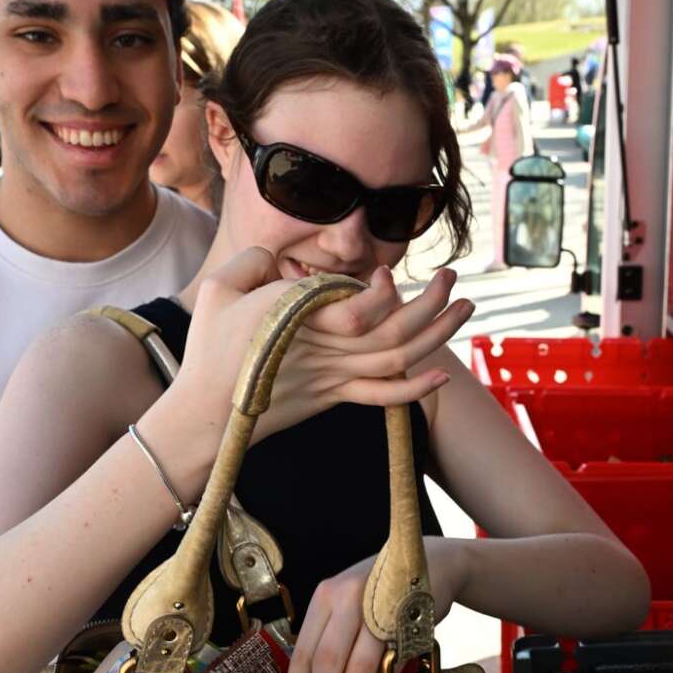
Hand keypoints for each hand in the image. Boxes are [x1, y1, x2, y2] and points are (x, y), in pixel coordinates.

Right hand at [169, 250, 473, 443]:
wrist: (207, 414)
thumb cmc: (209, 349)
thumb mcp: (217, 289)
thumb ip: (251, 261)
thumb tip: (279, 257)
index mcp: (298, 320)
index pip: (355, 310)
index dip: (380, 293)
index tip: (385, 274)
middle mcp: (325, 350)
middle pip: (393, 331)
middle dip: (431, 303)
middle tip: (453, 277)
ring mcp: (334, 377)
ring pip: (397, 358)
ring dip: (437, 334)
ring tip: (465, 308)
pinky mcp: (334, 398)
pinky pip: (383, 396)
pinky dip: (416, 388)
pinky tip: (442, 374)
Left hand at [287, 540, 466, 672]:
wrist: (437, 564)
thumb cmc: (386, 594)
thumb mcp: (352, 604)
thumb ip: (333, 638)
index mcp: (326, 596)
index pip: (303, 652)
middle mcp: (347, 597)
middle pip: (326, 663)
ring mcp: (378, 608)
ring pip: (355, 669)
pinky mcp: (407, 622)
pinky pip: (387, 667)